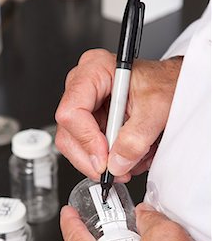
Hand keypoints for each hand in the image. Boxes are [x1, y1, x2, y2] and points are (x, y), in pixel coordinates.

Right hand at [55, 49, 182, 181]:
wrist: (173, 86)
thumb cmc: (166, 83)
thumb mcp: (157, 109)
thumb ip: (136, 138)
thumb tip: (117, 163)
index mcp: (95, 70)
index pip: (72, 111)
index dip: (87, 140)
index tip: (105, 159)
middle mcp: (83, 86)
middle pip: (68, 133)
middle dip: (92, 158)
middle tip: (114, 170)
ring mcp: (85, 106)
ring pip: (74, 146)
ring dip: (101, 162)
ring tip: (127, 162)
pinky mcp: (90, 122)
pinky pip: (86, 149)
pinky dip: (106, 160)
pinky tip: (125, 156)